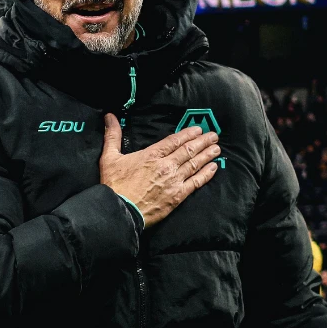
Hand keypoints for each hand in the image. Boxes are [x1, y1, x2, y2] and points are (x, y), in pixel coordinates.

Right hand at [99, 113, 218, 228]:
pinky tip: (213, 168)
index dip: (188, 134)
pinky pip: (196, 182)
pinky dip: (206, 174)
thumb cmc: (113, 185)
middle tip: (214, 136)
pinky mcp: (178, 196)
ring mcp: (174, 181)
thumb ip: (113, 135)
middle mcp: (166, 165)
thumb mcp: (109, 157)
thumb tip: (110, 116)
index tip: (199, 129)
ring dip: (207, 155)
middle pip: (188, 150)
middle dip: (203, 142)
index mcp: (152, 155)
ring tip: (217, 148)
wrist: (118, 211)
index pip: (175, 141)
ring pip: (194, 164)